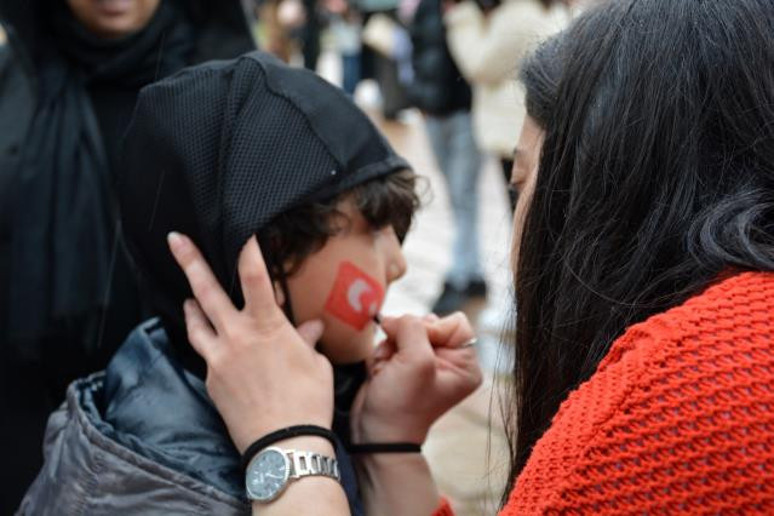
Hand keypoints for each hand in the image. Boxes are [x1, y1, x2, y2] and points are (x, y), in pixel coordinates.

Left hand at [167, 233, 334, 453]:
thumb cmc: (307, 402)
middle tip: (175, 239)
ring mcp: (219, 358)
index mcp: (267, 327)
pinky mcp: (212, 380)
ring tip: (186, 297)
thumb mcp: (314, 365)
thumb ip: (305, 340)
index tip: (241, 230)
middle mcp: (237, 337)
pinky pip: (205, 353)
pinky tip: (214, 345)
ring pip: (196, 322)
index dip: (247, 249)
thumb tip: (310, 328)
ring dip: (191, 305)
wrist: (283, 444)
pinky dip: (208, 343)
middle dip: (190, 262)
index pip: (254, 278)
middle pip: (207, 292)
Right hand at [351, 312, 482, 443]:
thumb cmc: (402, 405)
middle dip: (405, 339)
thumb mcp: (416, 361)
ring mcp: (424, 363)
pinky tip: (381, 373)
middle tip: (397, 362)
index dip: (431, 329)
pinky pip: (391, 342)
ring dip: (390, 348)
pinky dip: (382, 355)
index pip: (454, 323)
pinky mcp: (403, 365)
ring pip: (404, 331)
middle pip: (426, 323)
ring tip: (388, 371)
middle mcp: (448, 361)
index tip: (415, 350)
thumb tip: (396, 319)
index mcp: (464, 364)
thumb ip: (413, 327)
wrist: (376, 435)